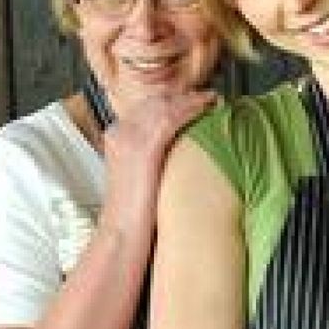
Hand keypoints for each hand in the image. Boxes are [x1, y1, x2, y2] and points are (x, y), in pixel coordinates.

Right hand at [99, 89, 215, 221]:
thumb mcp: (135, 176)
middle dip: (183, 96)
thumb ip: (147, 157)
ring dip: (192, 99)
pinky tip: (208, 106)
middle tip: (207, 95)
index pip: (146, 107)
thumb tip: (173, 150)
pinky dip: (192, 108)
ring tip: (212, 98)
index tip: (191, 100)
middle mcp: (120, 132)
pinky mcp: (145, 148)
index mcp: (115, 137)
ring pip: (165, 106)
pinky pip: (172, 118)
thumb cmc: (131, 213)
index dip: (171, 101)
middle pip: (155, 102)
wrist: (121, 232)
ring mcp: (131, 138)